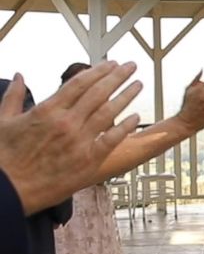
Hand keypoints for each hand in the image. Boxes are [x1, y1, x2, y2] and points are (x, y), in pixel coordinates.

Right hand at [0, 62, 141, 214]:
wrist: (8, 190)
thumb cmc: (5, 157)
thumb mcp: (3, 121)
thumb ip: (13, 96)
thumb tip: (19, 75)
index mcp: (47, 110)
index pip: (79, 83)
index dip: (98, 71)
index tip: (112, 63)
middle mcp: (67, 122)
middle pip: (98, 93)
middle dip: (118, 77)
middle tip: (132, 66)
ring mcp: (79, 141)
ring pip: (109, 112)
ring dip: (126, 96)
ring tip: (138, 84)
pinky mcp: (89, 160)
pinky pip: (112, 139)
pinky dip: (126, 127)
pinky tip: (136, 117)